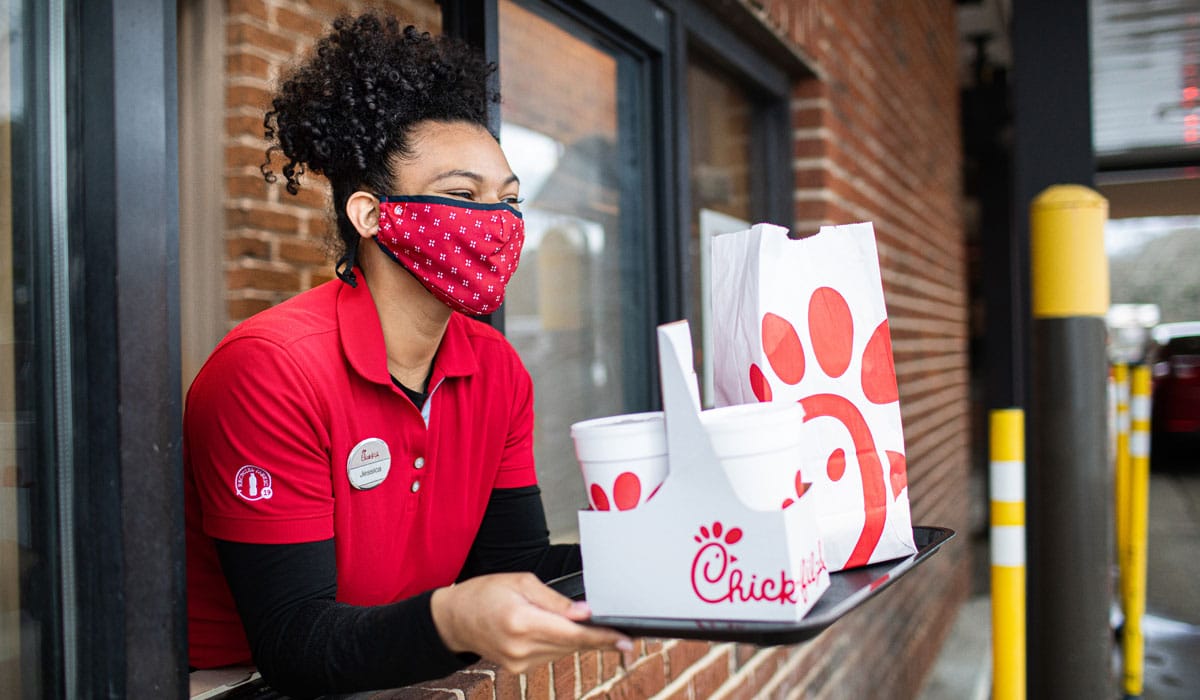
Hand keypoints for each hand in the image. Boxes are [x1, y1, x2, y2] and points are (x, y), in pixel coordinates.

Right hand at [430, 572, 632, 672]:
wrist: (454, 618)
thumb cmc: (486, 592)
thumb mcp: (522, 583)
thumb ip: (556, 601)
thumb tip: (586, 612)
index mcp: (522, 622)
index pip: (572, 634)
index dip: (603, 637)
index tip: (626, 640)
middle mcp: (521, 648)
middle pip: (572, 645)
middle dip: (598, 639)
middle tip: (623, 635)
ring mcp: (519, 662)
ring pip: (563, 652)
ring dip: (580, 641)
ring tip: (597, 631)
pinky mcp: (518, 668)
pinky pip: (550, 656)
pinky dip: (562, 644)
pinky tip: (564, 633)